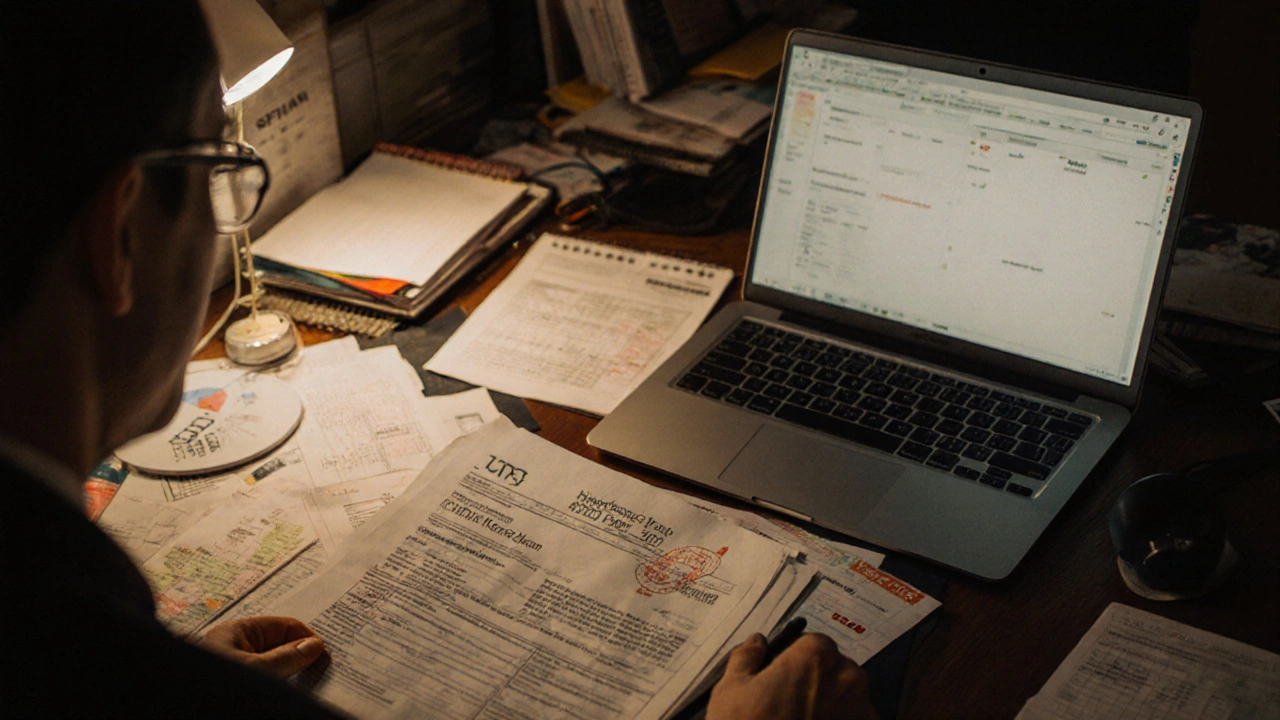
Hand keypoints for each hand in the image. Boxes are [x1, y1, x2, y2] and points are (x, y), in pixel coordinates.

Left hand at [198, 616, 326, 679]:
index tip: (324, 655)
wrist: (182, 710)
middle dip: (301, 655)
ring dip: (292, 672)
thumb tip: (314, 646)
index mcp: (237, 631)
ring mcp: (237, 667)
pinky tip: (293, 689)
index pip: (283, 627)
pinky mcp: (237, 686)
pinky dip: (282, 683)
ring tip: (312, 681)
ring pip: (274, 665)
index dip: (306, 638)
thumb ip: (286, 657)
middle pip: (279, 645)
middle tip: (323, 668)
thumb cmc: (215, 688)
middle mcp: (237, 647)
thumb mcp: (256, 669)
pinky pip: (267, 679)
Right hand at [706, 633, 877, 719]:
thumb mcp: (731, 690)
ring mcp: (861, 709)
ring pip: (848, 694)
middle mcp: (847, 677)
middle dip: (817, 679)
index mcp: (815, 657)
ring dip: (832, 702)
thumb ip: (747, 657)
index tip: (783, 674)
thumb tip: (757, 642)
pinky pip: (857, 718)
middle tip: (791, 701)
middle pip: (835, 667)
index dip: (797, 657)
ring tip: (804, 719)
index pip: (814, 642)